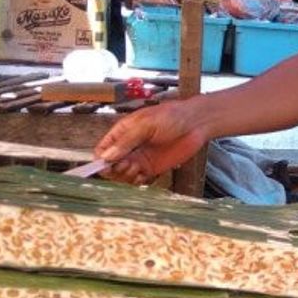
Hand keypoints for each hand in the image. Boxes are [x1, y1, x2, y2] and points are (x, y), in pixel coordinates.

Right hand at [94, 100, 208, 184]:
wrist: (196, 122)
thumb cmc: (172, 116)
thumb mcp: (146, 124)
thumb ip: (127, 140)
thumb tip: (107, 156)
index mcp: (122, 132)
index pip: (102, 150)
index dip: (101, 160)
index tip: (105, 166)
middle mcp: (129, 147)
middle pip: (111, 166)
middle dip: (115, 169)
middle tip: (128, 164)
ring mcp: (140, 158)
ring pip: (123, 175)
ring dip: (126, 176)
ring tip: (137, 168)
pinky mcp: (152, 168)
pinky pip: (138, 180)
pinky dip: (138, 182)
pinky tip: (143, 176)